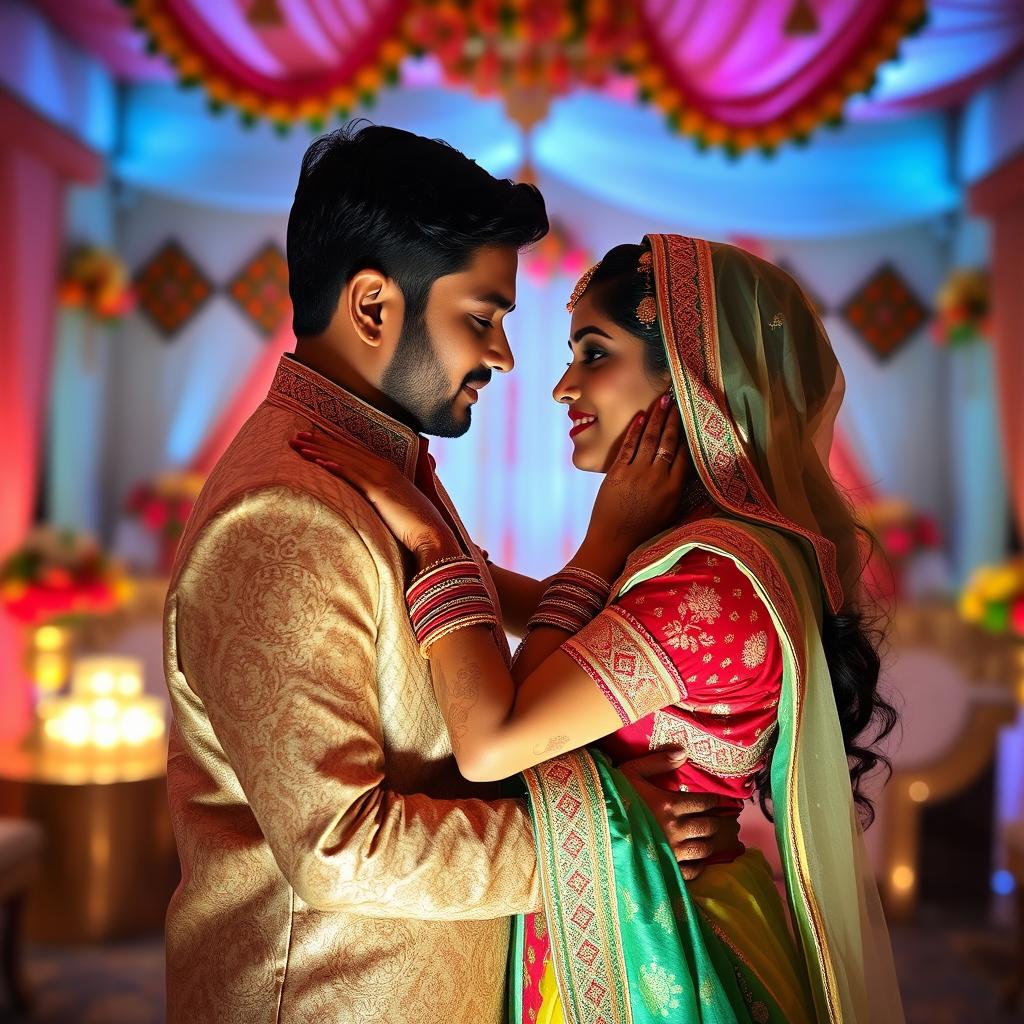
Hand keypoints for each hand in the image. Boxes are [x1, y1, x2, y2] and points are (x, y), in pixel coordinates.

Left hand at [290, 431, 459, 562]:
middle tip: (296, 436)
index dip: (331, 443)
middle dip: (319, 442)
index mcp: (387, 469)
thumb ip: (378, 497)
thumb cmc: (414, 526)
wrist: (432, 536)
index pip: (354, 452)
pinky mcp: (379, 491)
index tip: (311, 439)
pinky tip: (318, 462)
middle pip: (346, 450)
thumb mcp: (393, 506)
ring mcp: (382, 477)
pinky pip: (353, 475)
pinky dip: (336, 467)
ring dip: (320, 451)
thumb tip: (363, 501)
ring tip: (298, 446)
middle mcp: (384, 467)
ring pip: (345, 459)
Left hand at [587, 394, 687, 556]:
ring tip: (663, 400)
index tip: (692, 418)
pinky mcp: (618, 473)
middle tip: (677, 400)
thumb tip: (688, 469)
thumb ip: (678, 490)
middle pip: (669, 441)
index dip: (688, 434)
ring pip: (650, 439)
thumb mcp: (669, 513)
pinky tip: (640, 417)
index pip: (685, 455)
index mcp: (674, 489)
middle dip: (673, 419)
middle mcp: (658, 478)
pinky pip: (628, 446)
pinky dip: (634, 430)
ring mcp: (637, 474)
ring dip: (657, 417)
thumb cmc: (642, 531)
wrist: (614, 542)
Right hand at [618, 749, 731, 880]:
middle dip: (713, 821)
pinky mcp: (666, 869)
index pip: (703, 803)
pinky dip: (698, 865)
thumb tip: (683, 752)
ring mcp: (671, 852)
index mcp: (669, 804)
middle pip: (707, 827)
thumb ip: (658, 761)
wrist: (594, 827)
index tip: (714, 800)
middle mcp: (675, 829)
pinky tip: (695, 859)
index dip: (712, 801)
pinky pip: (691, 871)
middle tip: (712, 818)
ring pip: (703, 849)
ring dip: (708, 842)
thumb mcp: (632, 771)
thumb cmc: (612, 796)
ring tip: (706, 838)